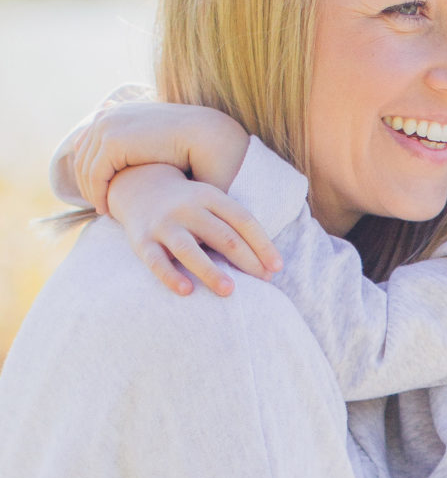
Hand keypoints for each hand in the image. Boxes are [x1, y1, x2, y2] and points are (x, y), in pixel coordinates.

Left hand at [73, 101, 247, 214]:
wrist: (210, 137)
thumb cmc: (192, 144)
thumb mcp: (158, 143)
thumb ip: (140, 147)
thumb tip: (130, 164)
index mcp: (119, 111)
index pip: (88, 143)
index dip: (90, 170)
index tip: (101, 192)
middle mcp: (109, 116)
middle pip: (82, 156)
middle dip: (87, 183)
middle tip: (99, 205)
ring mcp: (109, 127)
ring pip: (85, 168)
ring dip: (91, 191)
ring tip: (104, 210)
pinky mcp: (113, 142)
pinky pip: (95, 176)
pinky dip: (98, 194)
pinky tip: (108, 209)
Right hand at [108, 163, 281, 295]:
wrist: (138, 187)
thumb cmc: (189, 205)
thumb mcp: (212, 203)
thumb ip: (233, 226)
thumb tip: (266, 263)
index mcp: (211, 197)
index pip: (243, 221)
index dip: (262, 244)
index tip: (276, 267)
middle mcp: (188, 208)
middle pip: (223, 236)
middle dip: (246, 260)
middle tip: (263, 282)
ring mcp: (164, 224)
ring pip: (189, 250)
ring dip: (211, 271)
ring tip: (230, 291)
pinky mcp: (142, 241)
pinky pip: (156, 261)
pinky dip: (171, 276)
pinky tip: (187, 291)